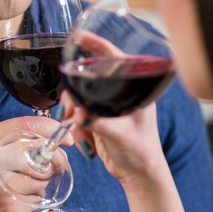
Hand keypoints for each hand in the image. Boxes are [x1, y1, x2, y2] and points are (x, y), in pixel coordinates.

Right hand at [0, 115, 72, 211]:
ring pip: (41, 179)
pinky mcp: (7, 210)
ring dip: (39, 185)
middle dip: (54, 161)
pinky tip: (12, 204)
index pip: (25, 125)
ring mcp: (0, 186)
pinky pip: (34, 201)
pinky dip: (29, 202)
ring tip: (19, 189)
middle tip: (54, 167)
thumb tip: (37, 137)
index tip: (64, 137)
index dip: (51, 129)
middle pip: (40, 153)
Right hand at [62, 29, 165, 180]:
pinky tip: (86, 141)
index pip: (114, 58)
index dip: (96, 44)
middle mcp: (120, 94)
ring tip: (80, 130)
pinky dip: (76, 127)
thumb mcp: (120, 134)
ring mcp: (107, 106)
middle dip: (75, 95)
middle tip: (71, 110)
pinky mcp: (98, 118)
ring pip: (79, 98)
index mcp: (133, 90)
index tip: (78, 36)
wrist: (138, 175)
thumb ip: (97, 121)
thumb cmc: (141, 151)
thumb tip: (77, 114)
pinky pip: (77, 115)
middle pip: (88, 79)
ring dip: (74, 115)